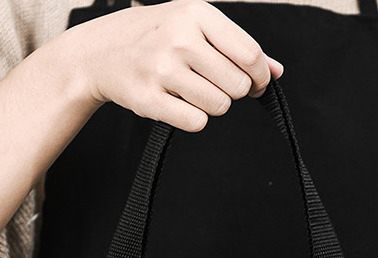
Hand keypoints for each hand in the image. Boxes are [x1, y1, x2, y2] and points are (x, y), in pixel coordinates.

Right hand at [63, 0, 284, 131]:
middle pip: (237, 85)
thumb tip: (277, 72)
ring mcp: (163, 69)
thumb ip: (237, 48)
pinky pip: (196, 122)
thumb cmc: (156, 37)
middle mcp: (180, 38)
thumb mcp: (195, 27)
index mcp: (196, 14)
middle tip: (214, 85)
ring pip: (219, 106)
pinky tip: (180, 105)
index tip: (255, 84)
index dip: (259, 76)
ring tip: (193, 92)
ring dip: (213, 106)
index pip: (250, 54)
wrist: (100, 52)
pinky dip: (194, 119)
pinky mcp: (149, 100)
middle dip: (233, 91)